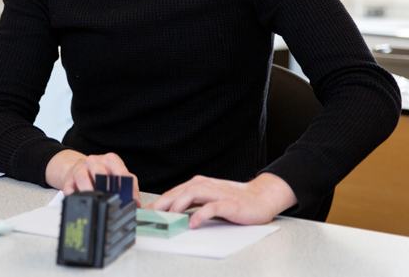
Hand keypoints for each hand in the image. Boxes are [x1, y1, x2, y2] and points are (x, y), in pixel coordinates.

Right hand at [45, 149, 139, 204]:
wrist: (77, 168)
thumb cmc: (101, 173)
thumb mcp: (118, 174)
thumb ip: (129, 187)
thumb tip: (136, 203)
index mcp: (110, 160)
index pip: (121, 172)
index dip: (126, 188)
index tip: (129, 200)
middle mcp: (94, 161)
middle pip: (101, 173)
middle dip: (106, 188)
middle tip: (111, 200)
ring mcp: (80, 169)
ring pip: (83, 178)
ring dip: (89, 190)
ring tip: (95, 201)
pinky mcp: (69, 179)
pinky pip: (70, 188)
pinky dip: (74, 196)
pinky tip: (80, 202)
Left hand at [145, 172, 296, 227]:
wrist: (261, 197)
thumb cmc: (234, 200)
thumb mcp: (209, 199)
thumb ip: (193, 204)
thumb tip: (172, 213)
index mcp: (198, 185)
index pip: (173, 193)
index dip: (158, 203)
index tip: (146, 213)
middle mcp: (205, 186)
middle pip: (178, 192)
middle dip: (161, 204)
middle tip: (150, 216)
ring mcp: (217, 193)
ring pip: (191, 194)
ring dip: (177, 206)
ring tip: (168, 218)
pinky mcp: (229, 203)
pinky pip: (211, 208)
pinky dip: (200, 215)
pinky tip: (193, 224)